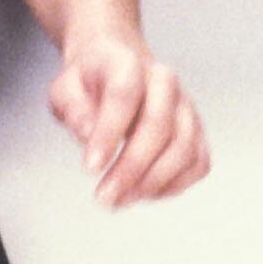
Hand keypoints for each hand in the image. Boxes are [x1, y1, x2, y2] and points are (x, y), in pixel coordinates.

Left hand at [49, 34, 210, 207]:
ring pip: (184, 148)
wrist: (115, 69)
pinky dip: (173, 185)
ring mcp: (185, 108)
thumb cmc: (88, 84)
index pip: (124, 95)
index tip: (90, 168)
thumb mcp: (65, 90)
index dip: (109, 133)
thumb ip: (73, 109)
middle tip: (104, 197)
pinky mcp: (196, 132)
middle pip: (160, 125)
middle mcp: (164, 83)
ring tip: (119, 200)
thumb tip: (89, 134)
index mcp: (129, 63)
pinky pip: (197, 164)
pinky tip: (143, 193)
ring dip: (153, 182)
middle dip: (132, 167)